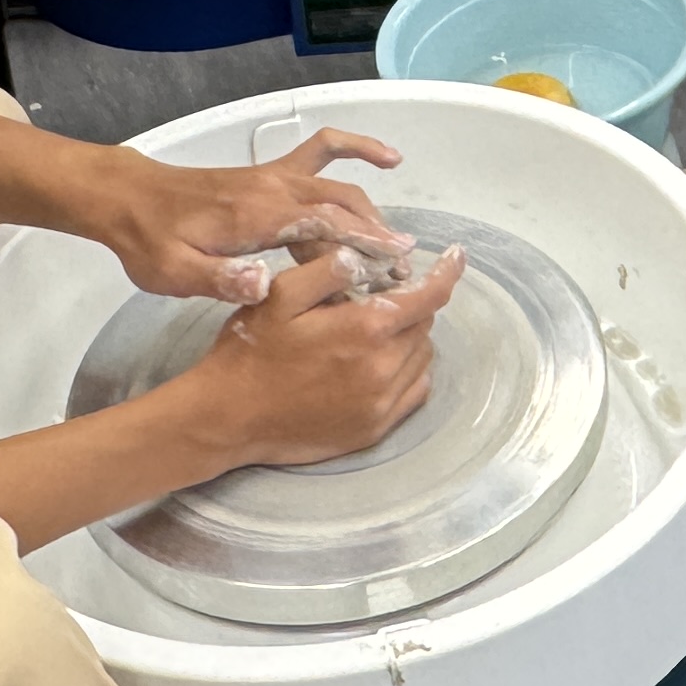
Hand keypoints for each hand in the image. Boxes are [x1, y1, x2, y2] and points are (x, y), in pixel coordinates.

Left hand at [93, 126, 411, 302]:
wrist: (128, 199)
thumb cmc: (150, 241)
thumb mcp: (175, 272)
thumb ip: (220, 278)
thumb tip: (264, 285)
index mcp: (257, 215)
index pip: (325, 225)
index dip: (365, 244)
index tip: (396, 267)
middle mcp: (274, 188)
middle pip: (343, 203)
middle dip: (377, 235)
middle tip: (400, 272)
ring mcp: (274, 176)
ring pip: (340, 184)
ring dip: (371, 211)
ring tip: (393, 249)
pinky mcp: (270, 174)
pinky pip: (324, 151)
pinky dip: (357, 149)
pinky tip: (385, 158)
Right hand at [151, 243, 462, 472]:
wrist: (228, 419)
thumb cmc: (250, 352)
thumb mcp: (281, 295)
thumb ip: (329, 269)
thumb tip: (368, 256)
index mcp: (366, 330)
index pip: (429, 296)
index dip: (447, 273)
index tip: (457, 257)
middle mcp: (383, 369)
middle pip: (424, 325)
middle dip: (413, 304)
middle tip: (380, 296)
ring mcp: (381, 404)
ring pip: (421, 358)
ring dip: (409, 337)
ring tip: (374, 329)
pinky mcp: (373, 429)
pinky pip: (413, 392)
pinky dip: (408, 371)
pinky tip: (379, 362)